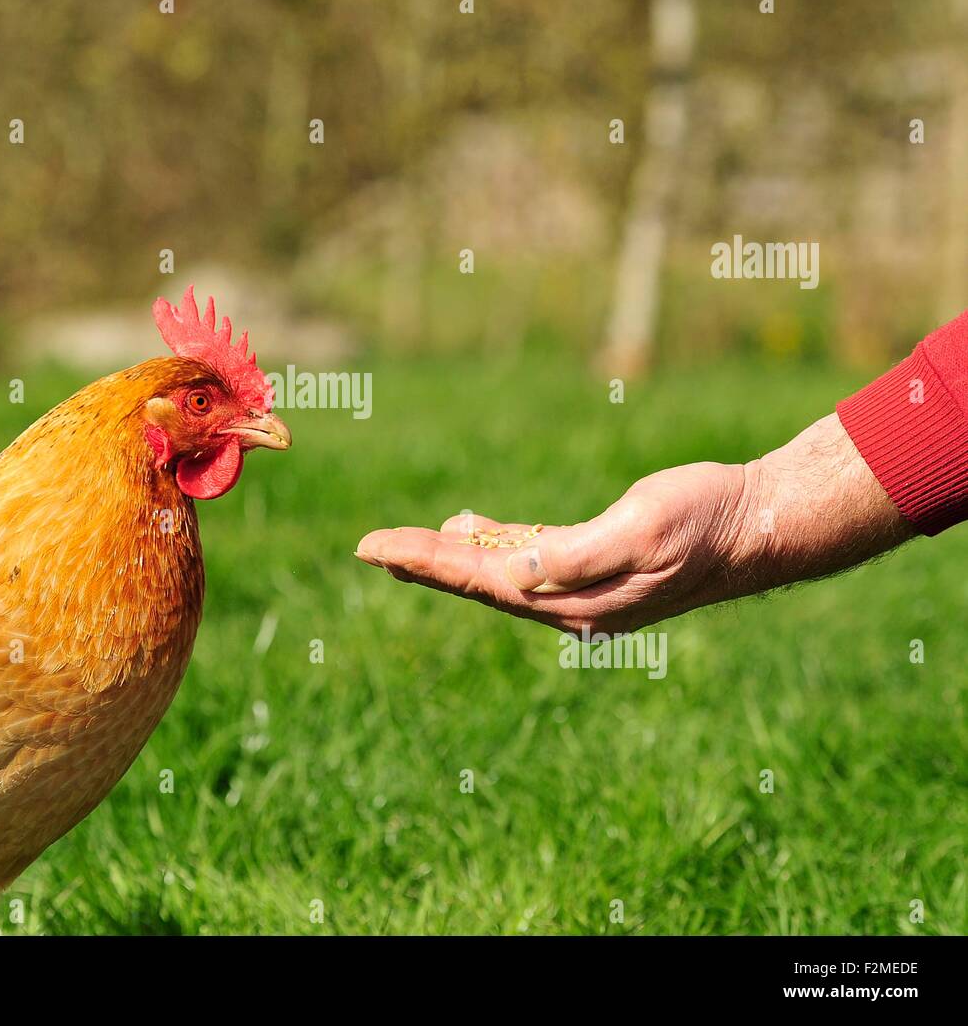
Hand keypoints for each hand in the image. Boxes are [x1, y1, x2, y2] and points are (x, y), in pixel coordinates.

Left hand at [355, 414, 911, 632]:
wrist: (756, 524)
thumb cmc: (704, 521)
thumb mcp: (641, 531)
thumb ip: (574, 557)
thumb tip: (512, 577)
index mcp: (576, 600)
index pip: (480, 580)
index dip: (423, 561)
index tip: (372, 547)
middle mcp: (571, 602)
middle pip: (478, 580)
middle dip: (422, 561)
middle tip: (368, 548)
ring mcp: (583, 586)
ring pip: (498, 570)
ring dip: (451, 556)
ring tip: (404, 546)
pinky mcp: (595, 562)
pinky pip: (528, 556)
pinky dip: (493, 543)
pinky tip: (471, 529)